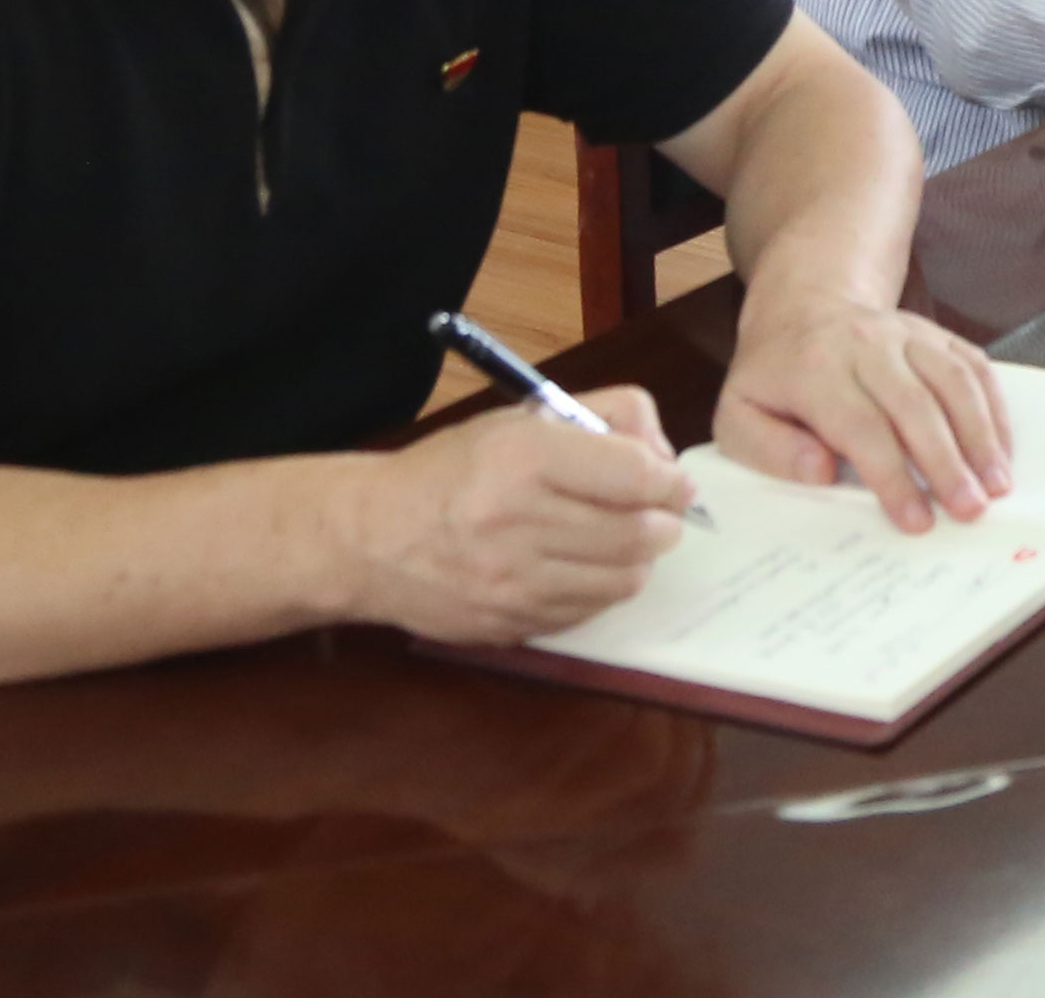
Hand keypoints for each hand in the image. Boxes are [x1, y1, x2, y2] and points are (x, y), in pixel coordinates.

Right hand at [342, 389, 689, 643]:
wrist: (368, 538)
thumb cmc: (453, 471)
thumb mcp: (522, 421)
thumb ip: (603, 420)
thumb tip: (664, 456)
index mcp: (523, 458)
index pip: (635, 476)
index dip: (670, 481)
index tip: (676, 483)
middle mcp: (516, 522)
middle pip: (638, 534)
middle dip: (665, 523)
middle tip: (661, 515)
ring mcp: (511, 582)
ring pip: (622, 581)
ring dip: (638, 560)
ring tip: (623, 541)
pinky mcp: (507, 624)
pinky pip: (586, 612)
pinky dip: (599, 590)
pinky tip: (582, 568)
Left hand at [718, 288, 1013, 532]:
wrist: (803, 308)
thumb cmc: (773, 379)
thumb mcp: (737, 418)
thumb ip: (769, 451)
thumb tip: (820, 472)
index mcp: (813, 368)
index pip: (861, 427)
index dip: (893, 477)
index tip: (916, 520)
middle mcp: (865, 344)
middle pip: (916, 406)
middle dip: (947, 463)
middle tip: (970, 509)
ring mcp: (906, 333)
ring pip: (954, 382)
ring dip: (981, 437)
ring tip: (997, 485)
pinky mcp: (935, 333)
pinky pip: (974, 366)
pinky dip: (995, 409)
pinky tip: (1002, 450)